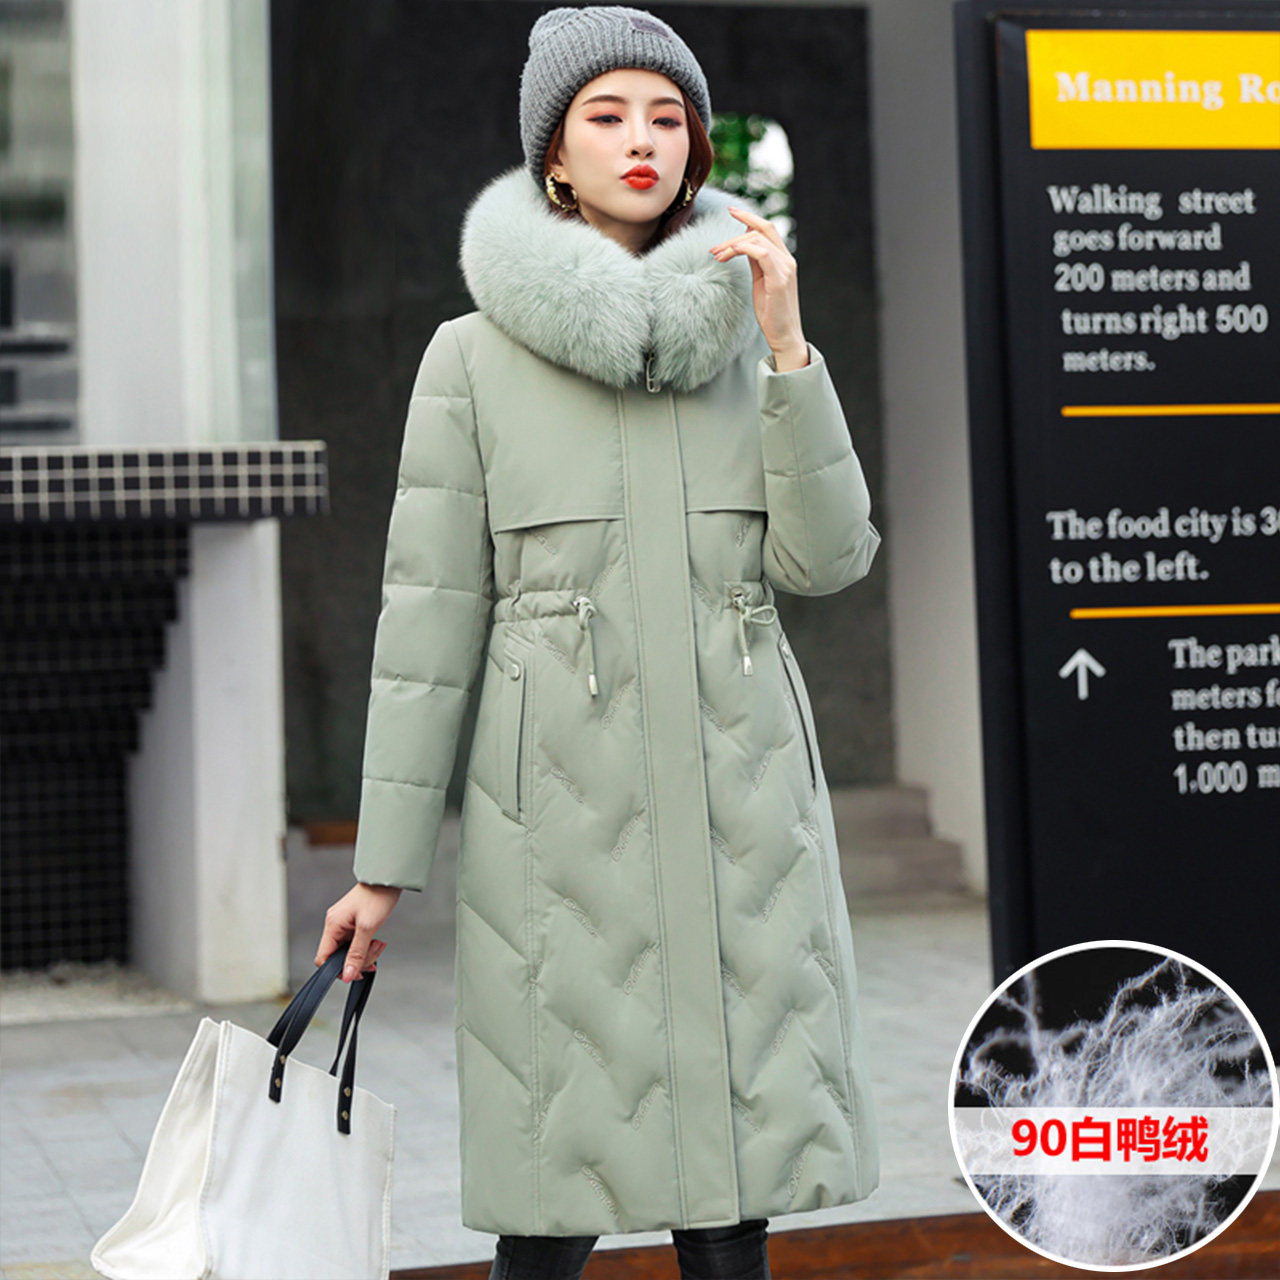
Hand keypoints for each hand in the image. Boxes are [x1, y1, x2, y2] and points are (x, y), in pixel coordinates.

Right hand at [315, 882, 399, 981]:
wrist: (387, 879)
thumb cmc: (377, 897)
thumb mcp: (367, 928)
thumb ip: (356, 954)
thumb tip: (347, 974)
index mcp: (332, 926)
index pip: (323, 958)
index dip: (338, 969)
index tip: (355, 971)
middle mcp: (335, 925)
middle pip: (338, 956)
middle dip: (358, 960)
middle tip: (374, 953)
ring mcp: (344, 924)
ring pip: (349, 950)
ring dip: (365, 953)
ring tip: (379, 944)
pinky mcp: (353, 923)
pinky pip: (355, 942)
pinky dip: (366, 946)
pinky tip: (376, 943)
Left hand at [708, 205, 808, 369]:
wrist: (784, 336)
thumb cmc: (771, 313)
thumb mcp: (760, 283)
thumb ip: (756, 263)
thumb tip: (742, 247)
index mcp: (783, 259)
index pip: (767, 230)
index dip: (749, 219)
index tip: (731, 212)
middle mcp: (787, 260)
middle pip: (763, 229)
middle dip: (739, 226)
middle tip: (715, 243)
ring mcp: (785, 268)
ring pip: (758, 240)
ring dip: (732, 244)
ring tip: (716, 256)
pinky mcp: (780, 280)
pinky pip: (761, 254)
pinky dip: (744, 249)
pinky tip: (729, 253)